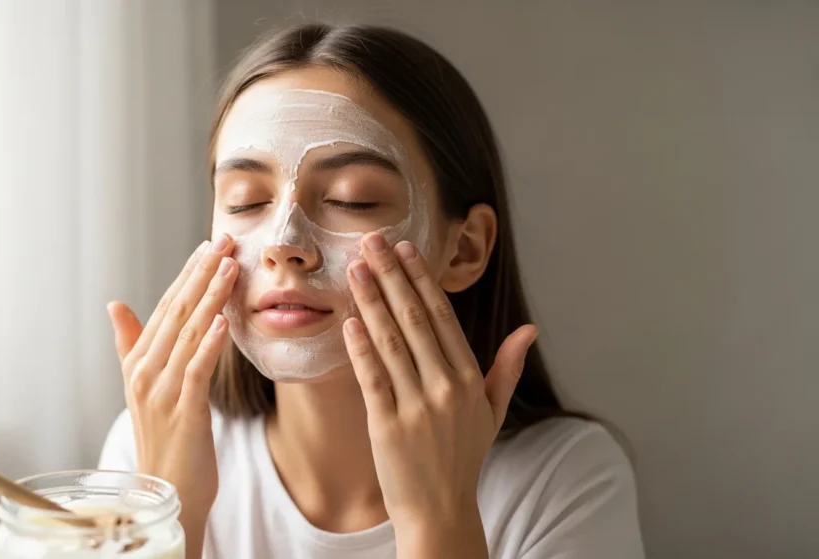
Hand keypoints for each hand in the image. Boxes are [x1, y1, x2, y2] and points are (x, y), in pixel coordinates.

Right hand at [107, 235, 236, 556]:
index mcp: (138, 363)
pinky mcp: (183, 412)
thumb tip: (115, 303)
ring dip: (210, 298)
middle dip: (202, 274)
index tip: (210, 245)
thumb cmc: (163, 441)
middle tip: (226, 241)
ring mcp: (161, 393)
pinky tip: (223, 320)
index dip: (187, 274)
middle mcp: (145, 373)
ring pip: (188, 334)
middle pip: (176, 313)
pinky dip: (209, 343)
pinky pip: (196, 370)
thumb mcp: (144, 388)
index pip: (165, 308)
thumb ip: (131, 344)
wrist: (166, 494)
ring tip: (230, 266)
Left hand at [342, 233, 537, 555]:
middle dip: (391, 275)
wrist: (440, 510)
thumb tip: (530, 329)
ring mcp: (417, 406)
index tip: (406, 248)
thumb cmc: (462, 457)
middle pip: (414, 319)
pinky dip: (361, 348)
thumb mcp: (492, 412)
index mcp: (470, 378)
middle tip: (372, 241)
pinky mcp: (388, 425)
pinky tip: (349, 320)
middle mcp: (446, 387)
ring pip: (391, 341)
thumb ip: (507, 367)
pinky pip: (372, 378)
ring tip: (355, 268)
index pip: (443, 317)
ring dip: (371, 300)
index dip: (422, 279)